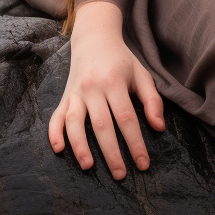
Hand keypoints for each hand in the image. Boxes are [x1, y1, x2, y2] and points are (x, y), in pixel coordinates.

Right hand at [49, 0, 165, 179]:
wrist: (95, 39)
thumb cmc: (122, 61)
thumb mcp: (142, 74)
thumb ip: (152, 100)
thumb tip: (159, 128)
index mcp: (114, 82)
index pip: (126, 118)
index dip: (135, 142)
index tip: (143, 164)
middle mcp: (93, 88)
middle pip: (101, 125)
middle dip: (111, 152)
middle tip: (120, 174)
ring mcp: (76, 92)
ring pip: (75, 122)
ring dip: (80, 146)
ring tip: (89, 166)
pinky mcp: (64, 97)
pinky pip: (56, 117)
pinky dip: (54, 133)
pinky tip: (59, 149)